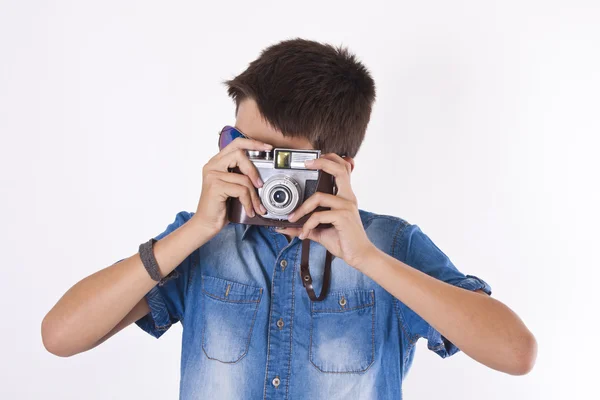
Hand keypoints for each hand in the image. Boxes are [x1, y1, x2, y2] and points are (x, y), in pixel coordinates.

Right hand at [191, 137, 270, 235]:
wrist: (206, 223)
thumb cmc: (221, 206)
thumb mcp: (232, 186)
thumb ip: (240, 174)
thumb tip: (261, 173)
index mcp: (216, 162)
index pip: (236, 143)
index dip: (253, 143)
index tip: (267, 147)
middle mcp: (212, 165)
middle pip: (240, 155)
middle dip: (254, 170)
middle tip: (260, 184)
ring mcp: (212, 175)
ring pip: (244, 177)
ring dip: (254, 195)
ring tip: (257, 206)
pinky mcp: (215, 186)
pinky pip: (241, 190)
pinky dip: (248, 202)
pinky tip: (249, 210)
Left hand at [277, 153, 376, 268]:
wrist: (359, 256)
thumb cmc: (343, 241)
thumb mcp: (320, 231)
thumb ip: (305, 226)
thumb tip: (285, 227)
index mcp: (345, 197)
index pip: (342, 170)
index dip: (330, 160)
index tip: (312, 160)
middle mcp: (348, 198)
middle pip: (339, 169)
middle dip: (322, 162)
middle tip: (306, 164)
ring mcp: (346, 206)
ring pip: (319, 196)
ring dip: (302, 209)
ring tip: (293, 219)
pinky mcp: (343, 217)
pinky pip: (319, 215)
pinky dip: (307, 225)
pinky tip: (304, 234)